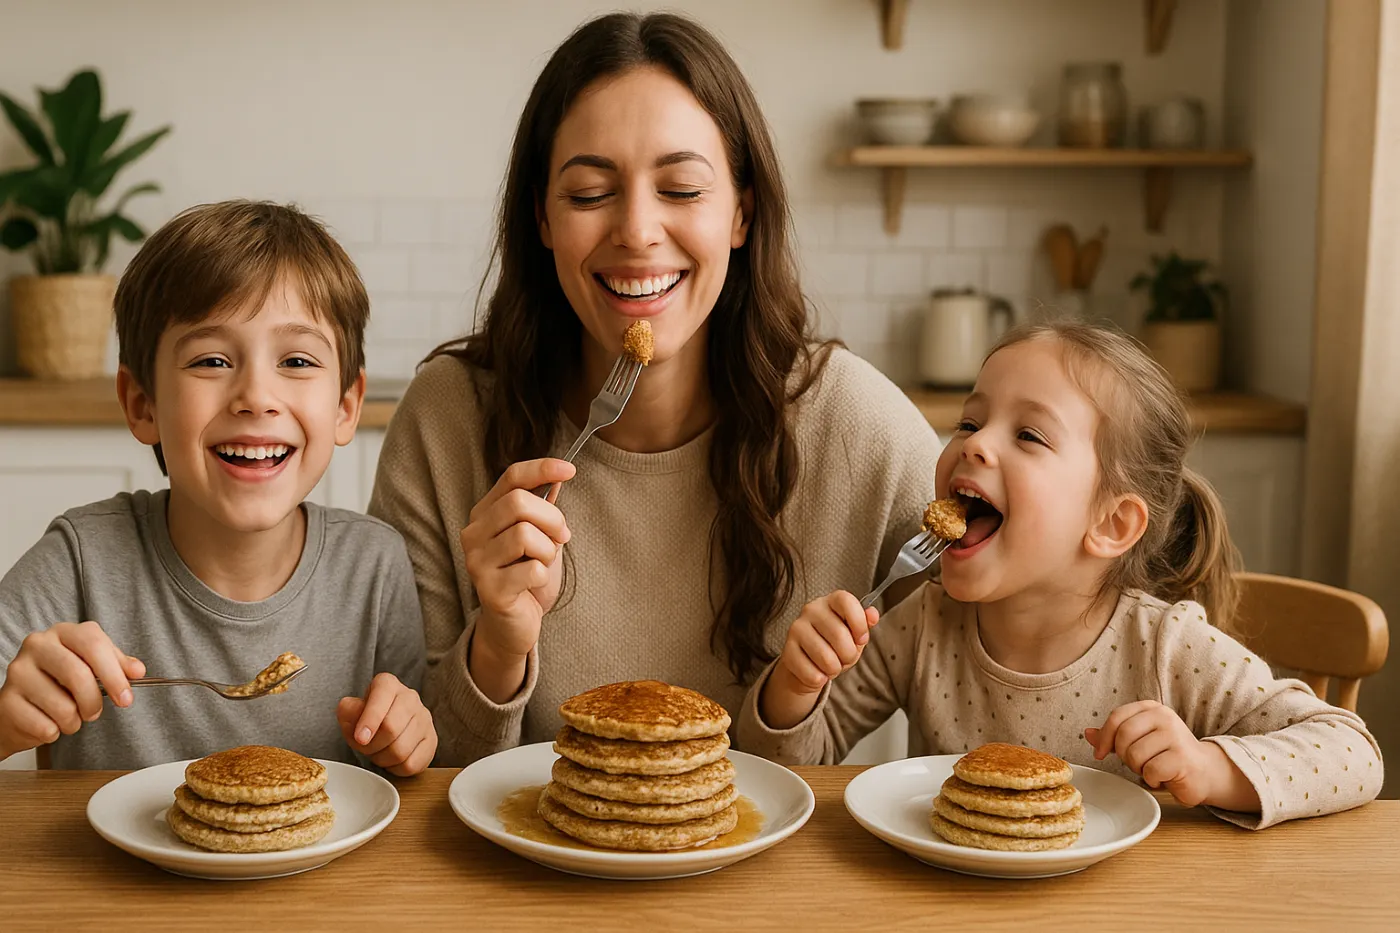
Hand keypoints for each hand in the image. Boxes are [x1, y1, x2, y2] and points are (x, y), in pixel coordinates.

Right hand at [0, 621, 144, 758]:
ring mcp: (18, 671)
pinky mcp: (6, 700)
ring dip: (73, 721)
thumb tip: (138, 671)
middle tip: (94, 713)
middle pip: (78, 674)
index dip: (114, 673)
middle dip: (93, 701)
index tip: (126, 697)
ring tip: (67, 717)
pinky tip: (47, 723)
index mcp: (63, 632)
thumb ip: (117, 666)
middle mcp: (37, 645)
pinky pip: (45, 726)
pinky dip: (54, 732)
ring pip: (63, 706)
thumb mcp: (91, 667)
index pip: (94, 643)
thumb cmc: (59, 684)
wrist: (18, 709)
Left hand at [337, 673, 436, 775]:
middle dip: (371, 745)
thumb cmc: (367, 719)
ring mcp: (424, 719)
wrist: (386, 726)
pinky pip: (412, 764)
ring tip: (377, 753)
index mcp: (388, 685)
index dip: (369, 720)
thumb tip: (350, 712)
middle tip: (364, 747)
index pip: (381, 698)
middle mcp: (410, 697)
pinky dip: (395, 769)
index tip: (360, 738)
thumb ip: (347, 711)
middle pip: (391, 728)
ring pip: (401, 750)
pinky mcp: (431, 740)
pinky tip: (391, 760)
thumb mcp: (351, 712)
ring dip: (382, 759)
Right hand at [460, 458, 573, 661]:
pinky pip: (531, 569)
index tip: (570, 469)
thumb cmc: (526, 578)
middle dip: (552, 519)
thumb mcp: (538, 537)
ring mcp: (477, 562)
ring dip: (548, 550)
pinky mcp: (489, 589)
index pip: (511, 478)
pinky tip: (534, 584)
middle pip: (519, 503)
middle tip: (562, 538)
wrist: (514, 625)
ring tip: (543, 563)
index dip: (542, 469)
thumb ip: (542, 509)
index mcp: (484, 514)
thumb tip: (558, 476)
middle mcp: (473, 534)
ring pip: (525, 535)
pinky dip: (543, 575)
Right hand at [762, 591, 878, 729]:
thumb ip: (864, 624)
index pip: (846, 601)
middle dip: (849, 655)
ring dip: (834, 669)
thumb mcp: (854, 635)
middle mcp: (811, 610)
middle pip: (839, 635)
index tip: (862, 639)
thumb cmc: (835, 647)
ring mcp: (796, 629)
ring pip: (826, 658)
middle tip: (844, 658)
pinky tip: (816, 671)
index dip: (859, 623)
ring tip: (830, 665)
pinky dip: (819, 679)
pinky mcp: (787, 651)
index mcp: (831, 601)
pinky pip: (813, 674)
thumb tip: (873, 614)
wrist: (807, 665)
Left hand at [1085, 701, 1256, 809]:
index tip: (1101, 754)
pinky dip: (1152, 780)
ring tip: (1153, 768)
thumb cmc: (1167, 755)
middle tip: (1137, 763)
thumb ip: (1114, 736)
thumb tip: (1088, 733)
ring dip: (1138, 769)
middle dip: (1124, 755)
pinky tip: (1163, 777)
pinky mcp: (1182, 757)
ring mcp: (1175, 736)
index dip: (1104, 737)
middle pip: (1123, 736)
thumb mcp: (1139, 740)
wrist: (1204, 772)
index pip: (1117, 717)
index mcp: (1151, 708)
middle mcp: (1164, 717)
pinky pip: (1150, 771)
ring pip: (1135, 755)